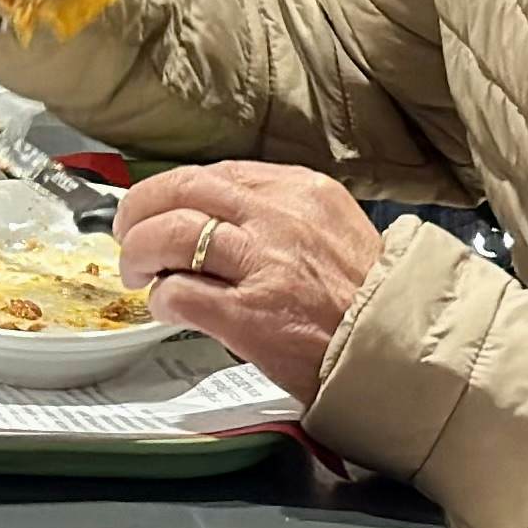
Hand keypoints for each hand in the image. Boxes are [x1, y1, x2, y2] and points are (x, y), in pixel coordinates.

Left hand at [115, 156, 385, 393]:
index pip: (215, 173)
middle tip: (128, 235)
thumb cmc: (367, 300)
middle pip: (182, 191)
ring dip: (140, 254)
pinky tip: (166, 308)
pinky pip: (181, 295)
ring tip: (138, 273)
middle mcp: (280, 218)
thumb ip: (280, 214)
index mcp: (301, 191)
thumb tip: (218, 216)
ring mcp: (264, 266)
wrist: (400, 354)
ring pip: (171, 235)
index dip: (172, 189)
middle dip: (140, 211)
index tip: (157, 206)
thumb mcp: (333, 229)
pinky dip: (162, 300)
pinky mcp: (250, 316)